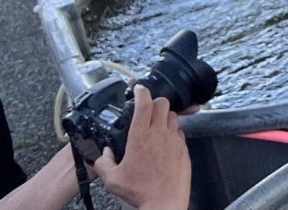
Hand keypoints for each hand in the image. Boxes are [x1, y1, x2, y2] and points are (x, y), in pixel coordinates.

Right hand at [92, 85, 190, 209]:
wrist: (164, 202)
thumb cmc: (140, 191)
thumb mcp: (112, 179)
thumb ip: (103, 162)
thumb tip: (104, 153)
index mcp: (140, 137)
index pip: (144, 104)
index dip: (142, 92)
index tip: (140, 89)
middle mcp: (159, 134)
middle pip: (163, 103)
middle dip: (155, 102)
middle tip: (148, 109)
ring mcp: (174, 140)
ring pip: (173, 116)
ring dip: (165, 116)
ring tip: (156, 126)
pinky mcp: (184, 148)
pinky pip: (180, 132)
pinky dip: (173, 132)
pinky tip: (165, 143)